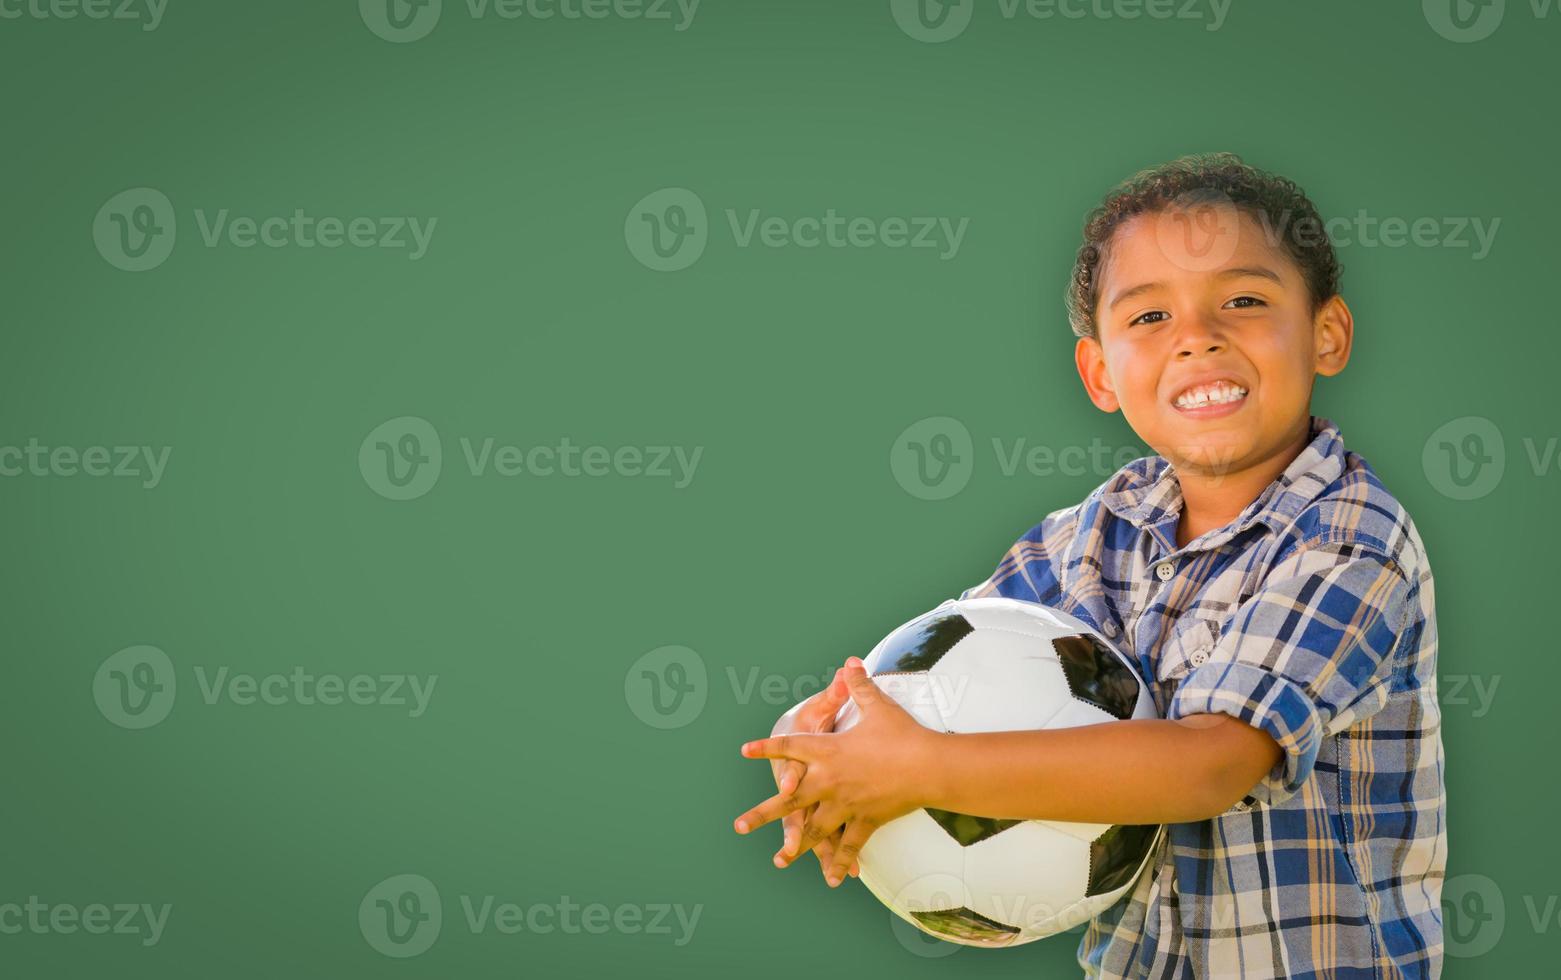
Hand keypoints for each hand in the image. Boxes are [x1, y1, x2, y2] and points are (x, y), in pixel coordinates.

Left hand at [735, 657, 936, 886]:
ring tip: (778, 860)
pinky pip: (849, 845)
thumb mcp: (877, 706)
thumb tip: (849, 662)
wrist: (929, 766)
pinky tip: (834, 880)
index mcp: (827, 751)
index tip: (746, 751)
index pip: (789, 747)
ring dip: (795, 846)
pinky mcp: (866, 821)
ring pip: (813, 829)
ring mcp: (845, 805)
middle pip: (787, 800)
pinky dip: (842, 862)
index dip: (767, 748)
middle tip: (739, 826)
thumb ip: (857, 686)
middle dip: (762, 814)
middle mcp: (829, 781)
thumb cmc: (902, 734)